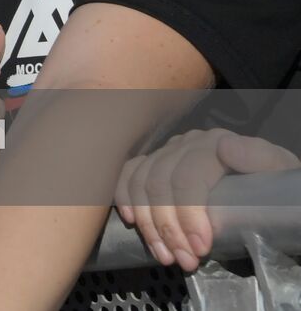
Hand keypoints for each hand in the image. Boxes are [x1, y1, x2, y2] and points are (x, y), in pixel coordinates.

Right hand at [116, 128, 300, 271]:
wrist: (268, 186)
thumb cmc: (273, 183)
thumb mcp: (278, 168)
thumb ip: (257, 157)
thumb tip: (226, 147)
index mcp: (213, 143)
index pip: (187, 177)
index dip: (187, 214)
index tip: (198, 248)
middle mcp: (185, 144)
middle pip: (159, 184)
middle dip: (168, 228)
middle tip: (184, 260)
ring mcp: (167, 152)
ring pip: (140, 184)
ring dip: (148, 224)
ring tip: (165, 255)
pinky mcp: (155, 162)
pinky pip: (128, 174)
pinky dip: (125, 197)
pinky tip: (132, 221)